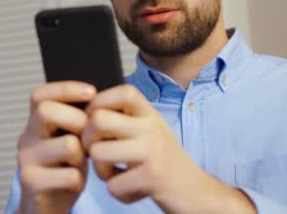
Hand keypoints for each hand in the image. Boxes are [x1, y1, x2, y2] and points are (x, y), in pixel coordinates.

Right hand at [16, 81, 96, 213]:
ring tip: (79, 164)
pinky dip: (78, 180)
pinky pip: (69, 174)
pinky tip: (73, 182)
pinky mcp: (31, 182)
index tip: (92, 92)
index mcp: (35, 123)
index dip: (66, 88)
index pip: (40, 94)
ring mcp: (25, 160)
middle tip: (88, 136)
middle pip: (47, 111)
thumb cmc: (63, 169)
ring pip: (67, 144)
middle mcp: (26, 138)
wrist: (46, 207)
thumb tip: (100, 100)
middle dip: (78, 120)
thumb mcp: (70, 140)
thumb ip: (76, 121)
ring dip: (82, 156)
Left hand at [81, 85, 254, 213]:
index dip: (99, 102)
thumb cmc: (167, 164)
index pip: (121, 91)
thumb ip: (126, 120)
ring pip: (98, 152)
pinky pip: (112, 185)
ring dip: (100, 171)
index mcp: (150, 115)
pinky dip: (118, 193)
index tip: (94, 121)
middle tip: (96, 154)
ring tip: (115, 175)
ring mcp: (153, 151)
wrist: (199, 195)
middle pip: (98, 119)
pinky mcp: (153, 177)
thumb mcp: (151, 133)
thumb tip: (89, 111)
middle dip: (87, 140)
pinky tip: (131, 191)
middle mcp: (152, 128)